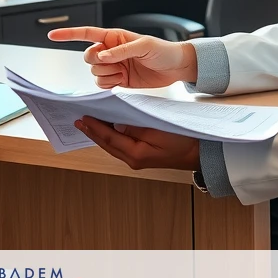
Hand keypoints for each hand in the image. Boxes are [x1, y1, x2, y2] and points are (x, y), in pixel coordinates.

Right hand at [47, 26, 196, 87]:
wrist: (175, 68)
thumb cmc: (162, 50)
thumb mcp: (143, 46)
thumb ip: (120, 51)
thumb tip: (101, 56)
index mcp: (113, 37)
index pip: (86, 33)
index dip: (68, 34)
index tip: (52, 35)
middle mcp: (110, 51)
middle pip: (88, 57)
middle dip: (98, 62)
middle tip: (114, 63)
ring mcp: (113, 66)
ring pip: (94, 73)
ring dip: (107, 75)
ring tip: (125, 73)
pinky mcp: (118, 81)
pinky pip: (102, 85)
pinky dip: (109, 85)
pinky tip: (123, 81)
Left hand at [74, 117, 199, 170]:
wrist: (199, 153)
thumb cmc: (183, 141)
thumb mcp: (158, 130)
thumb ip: (135, 127)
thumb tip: (116, 123)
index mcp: (136, 154)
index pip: (109, 138)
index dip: (94, 127)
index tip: (82, 118)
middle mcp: (133, 159)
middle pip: (107, 144)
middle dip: (92, 132)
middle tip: (78, 121)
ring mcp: (137, 159)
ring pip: (112, 146)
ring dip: (99, 134)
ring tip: (87, 124)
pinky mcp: (141, 156)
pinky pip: (120, 145)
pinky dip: (110, 137)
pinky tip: (106, 129)